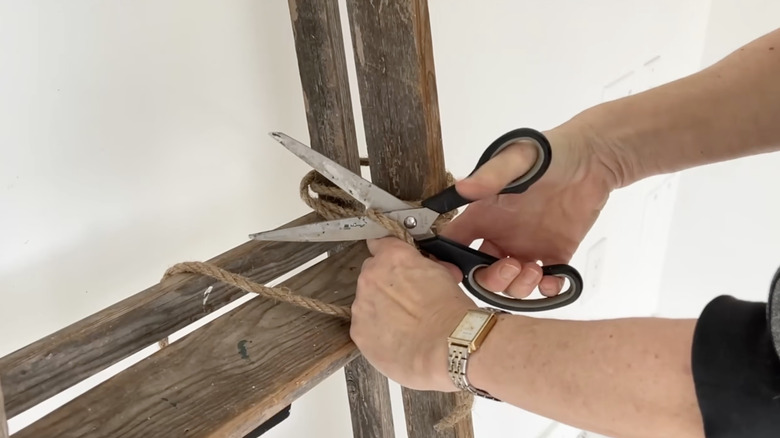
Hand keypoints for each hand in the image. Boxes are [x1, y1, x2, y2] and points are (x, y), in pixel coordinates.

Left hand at [350, 237, 476, 391]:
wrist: (447, 346)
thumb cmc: (450, 312)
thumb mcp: (443, 274)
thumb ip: (423, 266)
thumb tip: (423, 268)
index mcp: (392, 257)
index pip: (379, 244)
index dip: (388, 256)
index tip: (393, 264)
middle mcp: (371, 276)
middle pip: (371, 276)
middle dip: (386, 286)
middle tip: (407, 302)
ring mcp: (361, 305)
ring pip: (366, 303)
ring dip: (380, 310)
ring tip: (404, 326)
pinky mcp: (358, 332)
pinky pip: (364, 328)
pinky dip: (377, 333)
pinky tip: (396, 340)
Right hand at [440, 122, 617, 296]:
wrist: (593, 157)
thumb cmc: (549, 152)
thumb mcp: (518, 159)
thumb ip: (492, 176)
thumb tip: (463, 188)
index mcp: (484, 215)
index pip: (453, 242)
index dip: (447, 262)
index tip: (454, 273)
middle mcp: (501, 235)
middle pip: (480, 272)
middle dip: (491, 280)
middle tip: (511, 266)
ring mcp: (527, 247)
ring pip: (511, 283)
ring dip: (519, 286)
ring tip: (535, 271)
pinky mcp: (556, 254)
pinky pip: (546, 283)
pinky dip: (547, 290)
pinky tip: (552, 280)